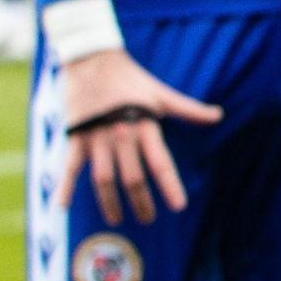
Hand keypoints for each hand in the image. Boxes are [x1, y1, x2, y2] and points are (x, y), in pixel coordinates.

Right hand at [56, 49, 224, 225]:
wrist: (93, 60)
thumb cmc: (131, 79)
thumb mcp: (161, 93)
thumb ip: (188, 109)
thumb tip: (218, 115)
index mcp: (145, 126)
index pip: (161, 162)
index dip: (170, 186)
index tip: (179, 206)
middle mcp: (121, 135)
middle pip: (132, 177)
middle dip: (141, 202)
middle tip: (148, 220)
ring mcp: (96, 138)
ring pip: (104, 179)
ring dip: (110, 202)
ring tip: (117, 220)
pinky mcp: (75, 137)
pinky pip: (69, 167)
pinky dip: (64, 187)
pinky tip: (62, 207)